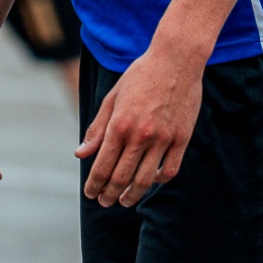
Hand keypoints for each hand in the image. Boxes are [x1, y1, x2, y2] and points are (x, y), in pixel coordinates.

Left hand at [74, 43, 202, 206]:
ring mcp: (163, 139)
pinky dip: (158, 181)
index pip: (102, 166)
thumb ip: (97, 128)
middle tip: (104, 202)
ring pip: (145, 179)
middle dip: (109, 194)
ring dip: (132, 195)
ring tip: (125, 200)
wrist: (176, 59)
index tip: (90, 194)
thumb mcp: (112, 97)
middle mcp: (140, 136)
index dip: (94, 184)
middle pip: (121, 178)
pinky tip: (151, 182)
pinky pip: (169, 169)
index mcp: (119, 125)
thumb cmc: (140, 75)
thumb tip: (81, 153)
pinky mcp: (181, 138)